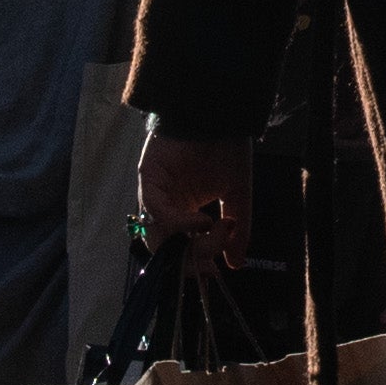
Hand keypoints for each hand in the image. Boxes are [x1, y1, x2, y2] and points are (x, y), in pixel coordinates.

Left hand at [137, 135, 263, 270]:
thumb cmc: (226, 146)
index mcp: (182, 210)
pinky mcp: (148, 177)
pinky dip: (177, 224)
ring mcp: (154, 192)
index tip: (216, 272)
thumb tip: (237, 265)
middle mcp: (164, 205)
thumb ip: (237, 232)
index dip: (193, 266)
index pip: (178, 251)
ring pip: (157, 236)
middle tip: (214, 262)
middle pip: (165, 250)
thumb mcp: (237, 195)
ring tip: (213, 230)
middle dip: (191, 261)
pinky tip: (201, 220)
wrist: (220, 112)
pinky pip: (155, 212)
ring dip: (186, 244)